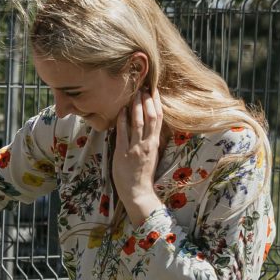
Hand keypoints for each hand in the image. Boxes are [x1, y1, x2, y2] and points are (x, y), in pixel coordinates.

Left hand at [113, 89, 166, 223]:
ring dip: (136, 106)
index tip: (154, 91)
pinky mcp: (123, 153)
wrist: (137, 192)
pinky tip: (120, 110)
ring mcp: (136, 147)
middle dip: (147, 100)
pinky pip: (123, 133)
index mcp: (155, 143)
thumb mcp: (150, 155)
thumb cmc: (142, 175)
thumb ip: (149, 141)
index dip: (157, 103)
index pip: (159, 119)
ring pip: (139, 122)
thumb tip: (148, 127)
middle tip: (143, 87)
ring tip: (134, 93)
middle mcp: (147, 143)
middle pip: (151, 117)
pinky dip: (122, 120)